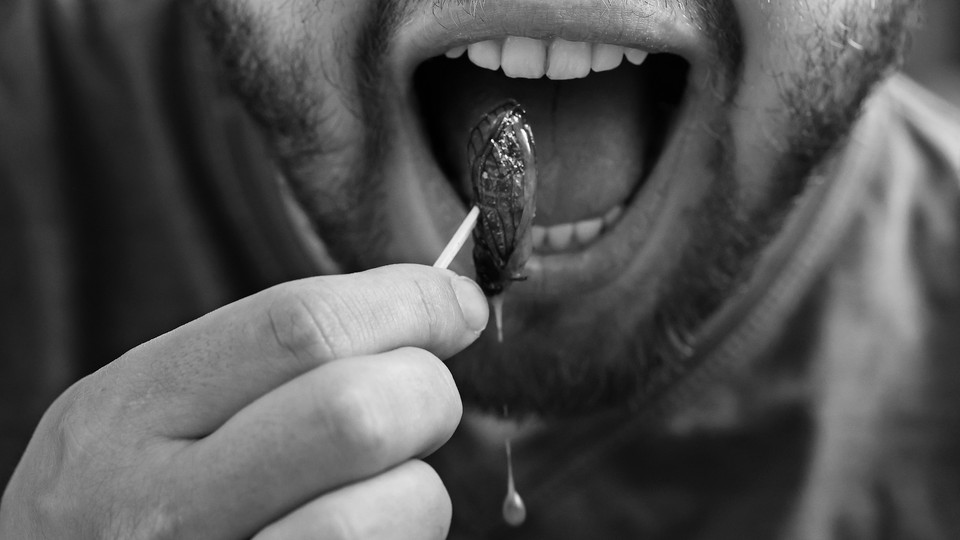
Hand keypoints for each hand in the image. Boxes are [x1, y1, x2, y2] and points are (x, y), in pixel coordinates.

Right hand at [0, 264, 487, 538]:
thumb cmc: (134, 489)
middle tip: (417, 400)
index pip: (300, 328)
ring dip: (420, 481)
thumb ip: (273, 351)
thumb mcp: (155, 404)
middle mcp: (162, 506)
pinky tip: (367, 525)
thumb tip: (445, 306)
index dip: (406, 303)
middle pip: (359, 413)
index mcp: (131, 412)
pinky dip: (405, 534)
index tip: (455, 303)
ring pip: (394, 506)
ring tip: (381, 480)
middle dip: (426, 390)